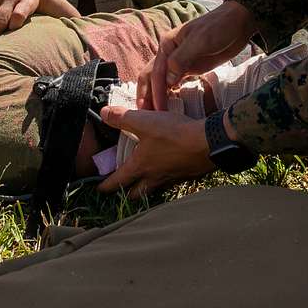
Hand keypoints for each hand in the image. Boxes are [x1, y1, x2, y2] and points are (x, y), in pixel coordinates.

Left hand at [97, 106, 214, 197]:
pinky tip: (169, 168)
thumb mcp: (144, 121)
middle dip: (128, 193)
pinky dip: (166, 179)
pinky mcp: (187, 175)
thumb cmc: (174, 134)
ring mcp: (172, 179)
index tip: (99, 189)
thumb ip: (122, 118)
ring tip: (145, 178)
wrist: (209, 143)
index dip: (106, 186)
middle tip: (123, 187)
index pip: (118, 182)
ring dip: (147, 187)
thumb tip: (103, 113)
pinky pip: (171, 182)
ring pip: (154, 189)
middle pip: (137, 194)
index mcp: (140, 167)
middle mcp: (154, 178)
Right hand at [137, 1, 255, 109]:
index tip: (158, 113)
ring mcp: (178, 61)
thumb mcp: (200, 41)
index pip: (156, 74)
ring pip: (160, 82)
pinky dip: (167, 94)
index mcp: (167, 45)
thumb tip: (167, 81)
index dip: (156, 94)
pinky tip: (167, 106)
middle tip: (145, 118)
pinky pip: (173, 83)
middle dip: (147, 97)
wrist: (237, 23)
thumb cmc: (218, 28)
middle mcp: (168, 53)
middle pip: (151, 77)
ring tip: (154, 117)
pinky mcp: (189, 67)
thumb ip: (181, 59)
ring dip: (155, 97)